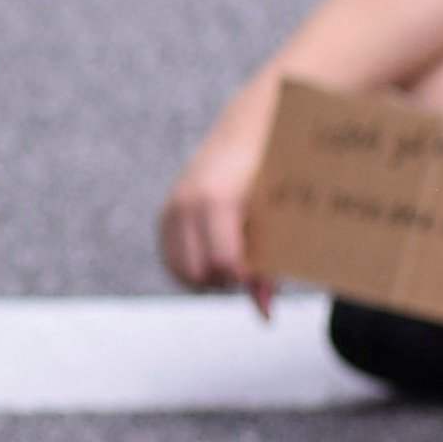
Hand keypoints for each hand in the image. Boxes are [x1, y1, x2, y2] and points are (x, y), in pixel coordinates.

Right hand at [158, 80, 282, 308]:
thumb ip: (269, 267)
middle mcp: (186, 205)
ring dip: (208, 275)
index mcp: (216, 201)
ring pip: (182, 272)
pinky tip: (217, 254)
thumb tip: (265, 314)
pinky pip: (172, 261)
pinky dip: (194, 267)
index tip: (263, 278)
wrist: (249, 127)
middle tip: (249, 267)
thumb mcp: (277, 219)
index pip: (223, 263)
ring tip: (234, 259)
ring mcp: (172, 209)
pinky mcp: (165, 215)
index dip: (244, 279)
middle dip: (224, 280)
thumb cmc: (274, 175)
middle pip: (199, 274)